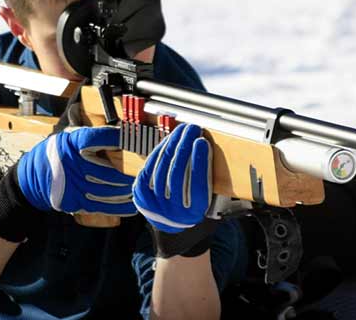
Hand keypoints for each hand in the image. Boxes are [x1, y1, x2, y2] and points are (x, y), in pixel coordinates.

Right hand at [15, 125, 134, 216]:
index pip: (98, 138)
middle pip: (109, 170)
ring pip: (108, 190)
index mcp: (72, 144)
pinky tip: (133, 205)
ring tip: (143, 187)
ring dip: (129, 190)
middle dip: (131, 172)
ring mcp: (74, 185)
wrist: (31, 179)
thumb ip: (90, 135)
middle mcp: (73, 164)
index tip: (138, 138)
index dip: (118, 138)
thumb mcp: (68, 138)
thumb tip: (119, 130)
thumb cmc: (54, 154)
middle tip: (148, 170)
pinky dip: (120, 207)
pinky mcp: (75, 201)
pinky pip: (102, 206)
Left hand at [134, 123, 215, 257]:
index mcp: (194, 212)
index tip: (203, 141)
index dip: (199, 160)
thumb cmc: (197, 207)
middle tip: (193, 128)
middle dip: (185, 146)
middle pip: (177, 173)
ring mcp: (154, 204)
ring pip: (162, 168)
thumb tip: (214, 149)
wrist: (174, 228)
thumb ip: (214, 179)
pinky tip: (168, 141)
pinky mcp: (141, 196)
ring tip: (182, 131)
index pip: (197, 183)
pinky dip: (159, 152)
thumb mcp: (212, 199)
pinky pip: (149, 169)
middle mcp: (173, 211)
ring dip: (172, 144)